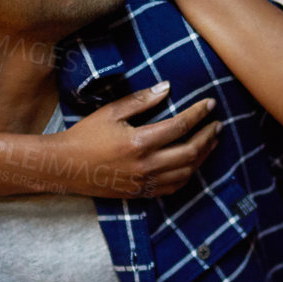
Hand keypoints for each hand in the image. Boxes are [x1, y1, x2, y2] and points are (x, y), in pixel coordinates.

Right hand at [49, 83, 219, 198]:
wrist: (65, 167)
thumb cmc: (85, 136)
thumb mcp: (110, 112)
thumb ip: (141, 100)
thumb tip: (167, 87)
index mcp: (139, 142)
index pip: (180, 126)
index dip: (198, 114)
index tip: (210, 104)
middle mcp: (145, 166)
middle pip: (190, 152)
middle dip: (208, 136)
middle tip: (217, 124)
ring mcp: (144, 183)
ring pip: (186, 172)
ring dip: (203, 156)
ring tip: (211, 142)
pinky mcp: (141, 193)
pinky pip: (173, 187)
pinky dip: (188, 175)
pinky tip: (193, 164)